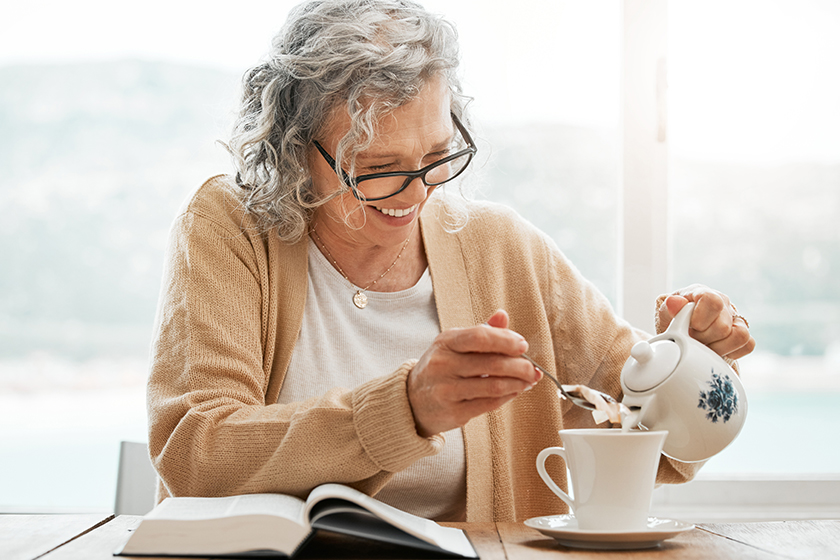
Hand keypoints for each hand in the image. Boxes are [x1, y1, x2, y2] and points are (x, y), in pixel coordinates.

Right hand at [408, 309, 541, 436]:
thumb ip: (481, 332)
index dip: (506, 340)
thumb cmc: (441, 368)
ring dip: (517, 384)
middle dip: (519, 366)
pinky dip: (507, 397)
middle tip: (532, 369)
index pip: (480, 337)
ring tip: (528, 381)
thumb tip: (503, 315)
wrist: (413, 400)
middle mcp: (443, 364)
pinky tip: (515, 392)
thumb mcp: (454, 345)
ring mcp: (447, 389)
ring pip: (493, 386)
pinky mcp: (453, 411)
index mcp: (445, 342)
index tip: (523, 345)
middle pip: (491, 364)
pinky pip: (489, 404)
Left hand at [657, 284, 755, 359]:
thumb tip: (674, 302)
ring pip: (740, 336)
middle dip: (703, 339)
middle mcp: (723, 303)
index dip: (701, 319)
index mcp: (703, 293)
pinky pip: (748, 345)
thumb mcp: (666, 314)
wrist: (681, 330)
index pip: (712, 301)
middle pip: (723, 326)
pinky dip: (731, 352)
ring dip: (718, 348)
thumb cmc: (674, 320)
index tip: (690, 327)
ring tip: (703, 347)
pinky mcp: (744, 334)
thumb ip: (669, 308)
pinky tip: (716, 350)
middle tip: (692, 339)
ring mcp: (736, 318)